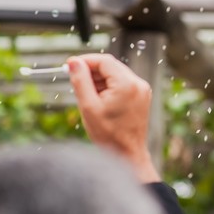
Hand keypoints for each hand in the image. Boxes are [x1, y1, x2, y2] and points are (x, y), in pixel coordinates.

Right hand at [67, 54, 158, 181]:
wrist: (127, 153)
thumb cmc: (108, 134)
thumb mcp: (88, 106)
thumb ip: (80, 81)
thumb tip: (73, 62)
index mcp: (127, 84)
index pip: (104, 61)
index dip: (85, 61)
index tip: (70, 66)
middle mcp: (139, 84)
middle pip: (111, 66)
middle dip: (92, 71)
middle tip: (76, 82)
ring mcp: (143, 90)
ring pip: (116, 74)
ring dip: (100, 80)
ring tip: (89, 97)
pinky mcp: (142, 96)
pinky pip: (123, 83)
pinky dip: (109, 87)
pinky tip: (100, 100)